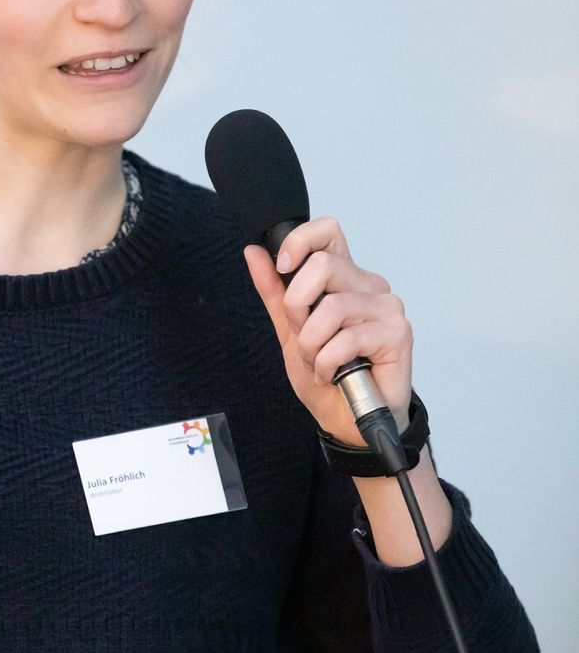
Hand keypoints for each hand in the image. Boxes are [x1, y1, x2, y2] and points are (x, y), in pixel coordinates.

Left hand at [243, 217, 412, 447]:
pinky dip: (327, 362)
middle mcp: (368, 285)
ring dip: (311, 345)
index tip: (283, 269)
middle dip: (297, 308)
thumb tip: (254, 252)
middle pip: (322, 266)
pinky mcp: (398, 332)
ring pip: (331, 308)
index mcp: (344, 278)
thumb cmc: (328, 376)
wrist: (349, 420)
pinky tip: (331, 374)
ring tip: (317, 363)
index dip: (300, 242)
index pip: (327, 232)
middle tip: (301, 337)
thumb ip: (273, 292)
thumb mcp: (289, 331)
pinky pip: (347, 338)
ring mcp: (387, 307)